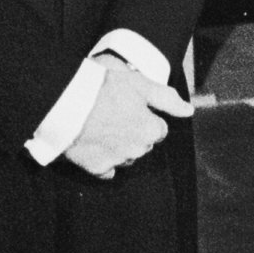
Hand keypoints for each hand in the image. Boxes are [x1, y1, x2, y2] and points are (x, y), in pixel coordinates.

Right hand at [64, 60, 191, 178]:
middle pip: (143, 144)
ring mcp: (116, 162)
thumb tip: (188, 111)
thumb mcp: (139, 83)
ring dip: (119, 145)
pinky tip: (92, 143)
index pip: (159, 129)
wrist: (64, 102)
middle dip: (133, 132)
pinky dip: (102, 159)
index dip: (145, 116)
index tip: (129, 107)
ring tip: (100, 125)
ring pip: (125, 156)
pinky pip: (106, 168)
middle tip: (113, 114)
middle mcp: (138, 150)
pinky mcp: (96, 169)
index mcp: (151, 131)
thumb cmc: (102, 88)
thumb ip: (166, 98)